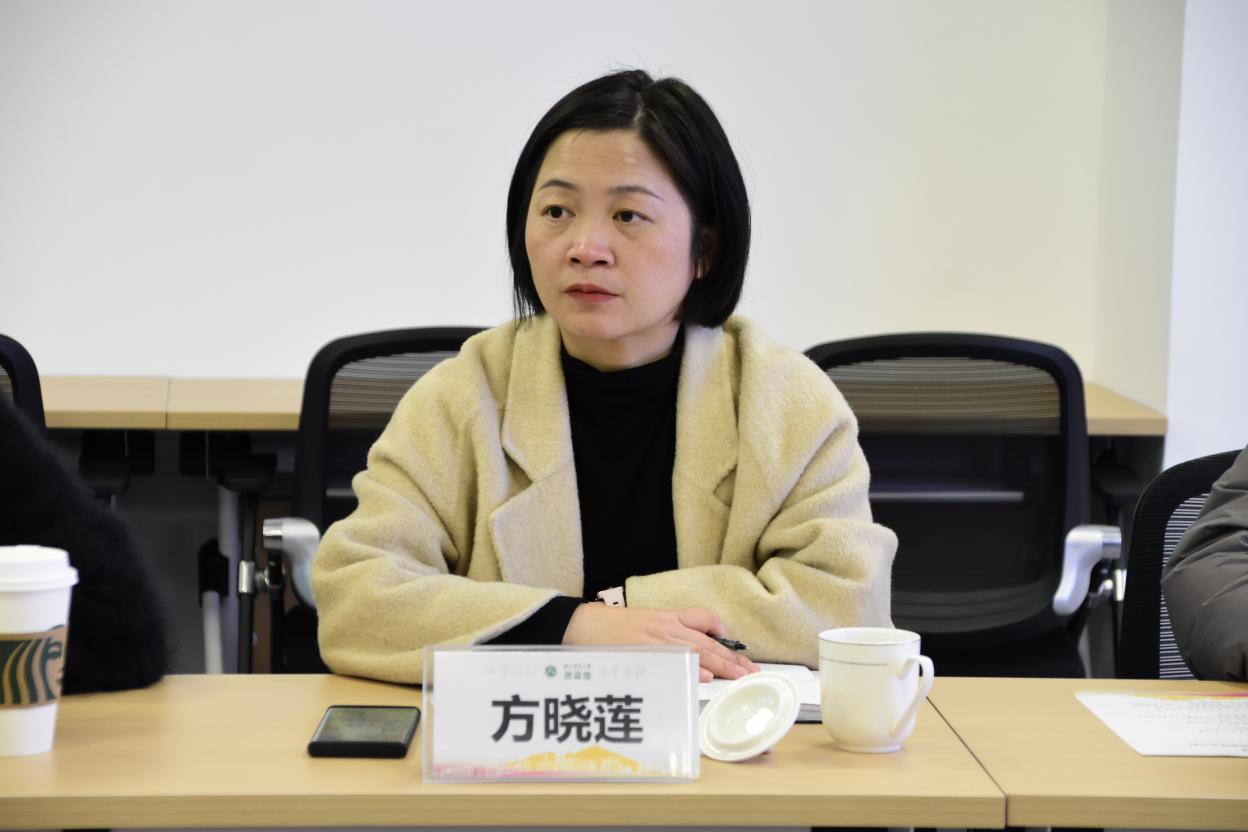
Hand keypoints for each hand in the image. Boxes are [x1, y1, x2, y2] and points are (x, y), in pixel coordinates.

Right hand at [563, 604, 759, 682]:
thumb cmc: (611, 627)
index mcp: (666, 617)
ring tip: (739, 677)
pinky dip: (691, 669)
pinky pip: (675, 661)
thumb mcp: (644, 623)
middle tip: (750, 672)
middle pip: (708, 641)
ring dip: (721, 666)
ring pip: (697, 651)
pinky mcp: (645, 653)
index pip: (705, 619)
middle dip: (732, 659)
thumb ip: (668, 635)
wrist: (581, 625)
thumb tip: (695, 660)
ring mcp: (656, 641)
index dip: (726, 636)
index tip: (739, 652)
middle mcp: (666, 627)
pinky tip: (704, 677)